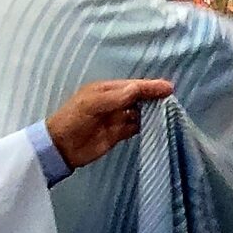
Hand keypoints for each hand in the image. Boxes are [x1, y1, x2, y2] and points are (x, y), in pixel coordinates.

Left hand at [46, 78, 172, 169]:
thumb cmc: (73, 119)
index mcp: (106, 90)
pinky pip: (135, 127)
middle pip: (138, 97)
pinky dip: (146, 126)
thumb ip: (116, 97)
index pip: (132, 86)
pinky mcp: (118, 134)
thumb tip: (137, 88)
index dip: (150, 86)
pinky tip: (157, 125)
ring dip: (152, 111)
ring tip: (170, 112)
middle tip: (172, 98)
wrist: (61, 147)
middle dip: (154, 96)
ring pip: (139, 112)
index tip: (168, 88)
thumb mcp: (92, 104)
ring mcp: (116, 118)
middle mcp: (114, 102)